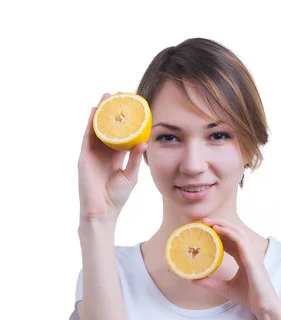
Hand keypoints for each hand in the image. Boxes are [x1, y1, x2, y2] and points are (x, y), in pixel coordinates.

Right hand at [78, 93, 146, 224]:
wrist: (103, 210)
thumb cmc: (117, 197)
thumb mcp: (131, 175)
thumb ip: (136, 159)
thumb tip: (143, 142)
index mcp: (117, 156)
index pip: (122, 134)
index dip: (126, 122)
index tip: (134, 107)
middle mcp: (104, 152)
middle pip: (109, 127)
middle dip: (114, 111)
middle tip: (121, 95)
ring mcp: (93, 153)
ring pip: (97, 128)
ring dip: (102, 112)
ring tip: (107, 96)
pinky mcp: (84, 155)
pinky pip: (87, 135)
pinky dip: (91, 122)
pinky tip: (95, 110)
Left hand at [192, 218, 280, 319]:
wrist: (263, 307)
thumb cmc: (249, 298)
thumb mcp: (224, 288)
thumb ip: (210, 283)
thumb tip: (193, 279)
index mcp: (244, 259)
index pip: (230, 241)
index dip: (218, 234)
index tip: (203, 230)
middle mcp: (248, 254)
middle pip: (233, 233)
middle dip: (218, 224)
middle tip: (201, 222)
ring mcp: (251, 255)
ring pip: (237, 232)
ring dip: (222, 224)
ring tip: (207, 222)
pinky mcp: (252, 259)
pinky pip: (240, 241)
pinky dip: (229, 232)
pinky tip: (217, 229)